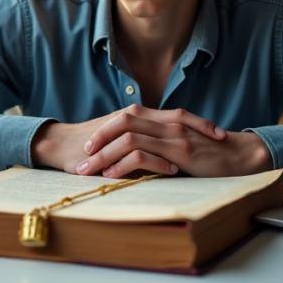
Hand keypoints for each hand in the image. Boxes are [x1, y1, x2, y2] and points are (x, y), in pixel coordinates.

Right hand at [30, 104, 226, 174]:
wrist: (60, 145)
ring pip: (160, 131)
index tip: (220, 132)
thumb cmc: (93, 144)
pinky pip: (139, 151)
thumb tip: (169, 151)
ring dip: (184, 142)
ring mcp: (123, 129)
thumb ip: (145, 140)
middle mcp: (134, 117)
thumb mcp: (123, 138)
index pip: (175, 114)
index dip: (199, 122)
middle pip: (175, 117)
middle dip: (200, 127)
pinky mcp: (112, 146)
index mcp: (139, 114)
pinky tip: (173, 168)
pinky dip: (158, 160)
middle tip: (222, 139)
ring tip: (205, 153)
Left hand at [76, 105, 272, 178]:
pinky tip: (112, 174)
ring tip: (89, 169)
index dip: (107, 127)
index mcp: (167, 119)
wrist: (242, 155)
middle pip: (122, 121)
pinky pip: (143, 153)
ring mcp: (173, 135)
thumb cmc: (214, 155)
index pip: (129, 115)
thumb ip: (164, 145)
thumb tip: (141, 157)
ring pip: (127, 137)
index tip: (92, 144)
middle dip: (99, 137)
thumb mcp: (184, 145)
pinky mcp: (179, 151)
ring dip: (104, 154)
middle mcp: (167, 122)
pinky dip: (123, 163)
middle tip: (83, 154)